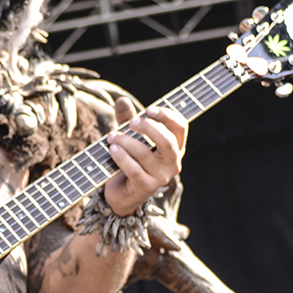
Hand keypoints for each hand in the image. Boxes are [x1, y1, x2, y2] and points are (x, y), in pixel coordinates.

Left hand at [104, 96, 186, 215]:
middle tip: (131, 122)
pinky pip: (134, 170)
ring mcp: (161, 177)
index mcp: (175, 148)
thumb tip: (122, 99)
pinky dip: (121, 157)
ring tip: (111, 136)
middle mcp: (172, 163)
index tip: (148, 110)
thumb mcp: (130, 137)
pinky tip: (111, 149)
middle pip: (167, 141)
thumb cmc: (130, 161)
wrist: (122, 194)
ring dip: (126, 142)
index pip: (180, 127)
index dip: (167, 116)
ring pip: (145, 154)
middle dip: (148, 128)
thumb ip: (128, 119)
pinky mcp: (146, 187)